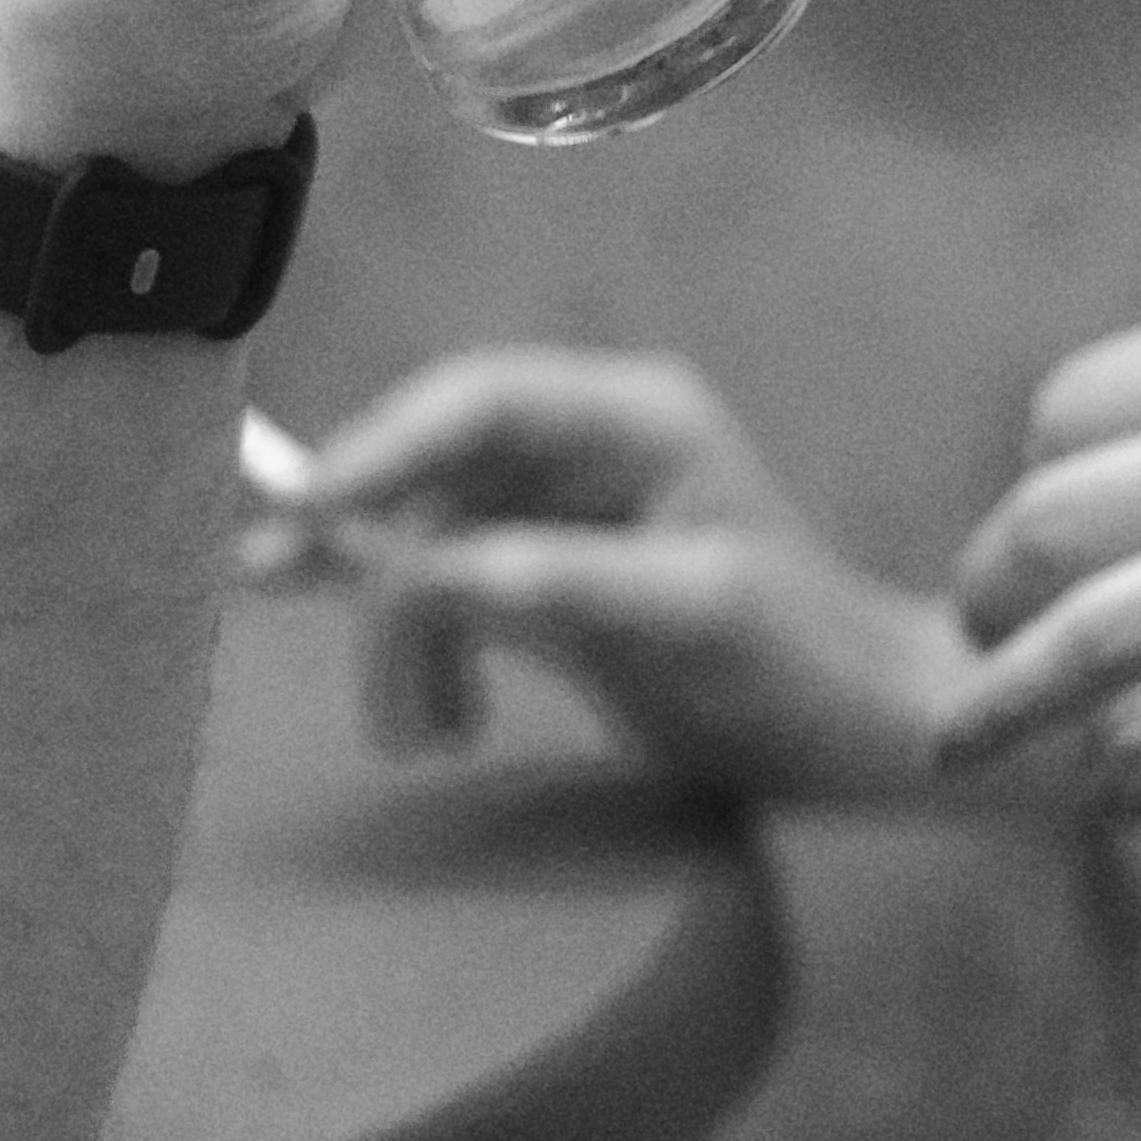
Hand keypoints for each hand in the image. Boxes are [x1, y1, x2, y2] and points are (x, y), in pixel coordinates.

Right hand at [285, 348, 981, 807]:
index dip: (379, 445)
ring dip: (404, 637)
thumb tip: (429, 573)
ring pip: (427, 544)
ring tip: (428, 736)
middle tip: (277, 609)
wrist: (863, 738)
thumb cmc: (802, 668)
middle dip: (374, 560)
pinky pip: (449, 594)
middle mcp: (591, 446)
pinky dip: (429, 656)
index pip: (476, 402)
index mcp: (634, 420)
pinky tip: (448, 723)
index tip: (303, 510)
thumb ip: (559, 585)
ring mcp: (566, 510)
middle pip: (434, 471)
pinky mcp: (549, 575)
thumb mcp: (690, 621)